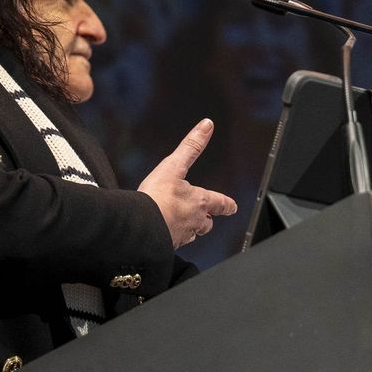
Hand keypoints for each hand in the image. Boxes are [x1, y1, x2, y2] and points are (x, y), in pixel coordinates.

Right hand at [138, 119, 237, 248]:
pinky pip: (174, 244)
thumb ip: (191, 146)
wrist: (139, 227)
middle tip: (208, 220)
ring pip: (192, 235)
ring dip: (191, 231)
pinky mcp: (167, 246)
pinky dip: (172, 240)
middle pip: (207, 223)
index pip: (219, 203)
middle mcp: (194, 220)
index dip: (226, 204)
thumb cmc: (157, 198)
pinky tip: (165, 237)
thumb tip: (207, 126)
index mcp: (199, 201)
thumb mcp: (174, 166)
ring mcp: (181, 235)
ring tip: (186, 229)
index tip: (232, 206)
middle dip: (207, 220)